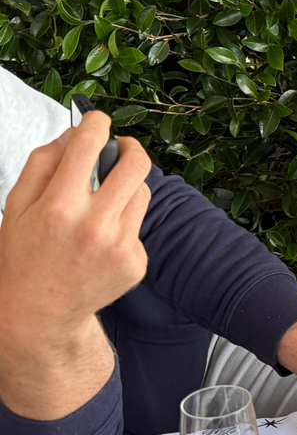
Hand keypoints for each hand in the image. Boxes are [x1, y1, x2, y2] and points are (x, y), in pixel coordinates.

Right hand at [0, 112, 151, 419]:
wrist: (38, 314)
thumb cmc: (24, 255)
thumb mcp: (16, 207)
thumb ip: (42, 164)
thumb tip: (72, 134)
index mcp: (60, 207)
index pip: (89, 144)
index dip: (96, 122)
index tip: (98, 120)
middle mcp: (94, 225)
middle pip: (137, 163)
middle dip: (130, 148)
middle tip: (120, 149)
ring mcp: (120, 246)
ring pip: (142, 193)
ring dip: (125, 189)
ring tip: (101, 204)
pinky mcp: (136, 263)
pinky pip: (139, 226)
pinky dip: (124, 225)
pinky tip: (100, 242)